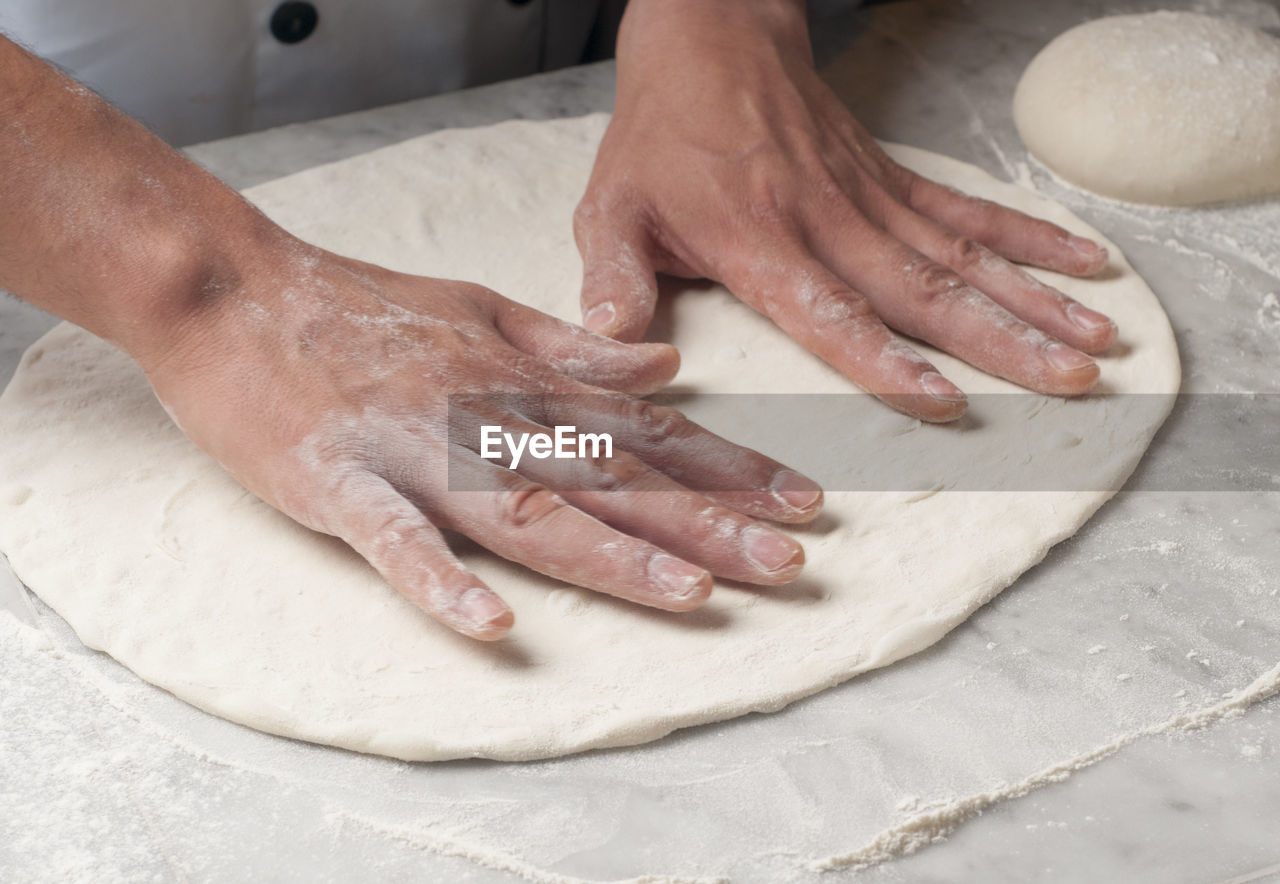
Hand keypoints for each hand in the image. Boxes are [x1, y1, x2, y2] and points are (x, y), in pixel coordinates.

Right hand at [142, 242, 823, 640]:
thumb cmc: (362, 306)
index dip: (728, 466)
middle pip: (610, 476)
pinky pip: (395, 540)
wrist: (233, 291)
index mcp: (520, 379)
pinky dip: (441, 580)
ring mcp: (414, 451)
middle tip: (791, 562)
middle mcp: (485, 416)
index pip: (645, 429)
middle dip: (706, 520)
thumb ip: (573, 351)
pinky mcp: (339, 483)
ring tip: (693, 595)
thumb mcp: (483, 311)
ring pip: (527, 510)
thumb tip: (665, 368)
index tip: (803, 501)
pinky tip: (493, 624)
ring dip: (612, 553)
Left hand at [575, 0, 1116, 421]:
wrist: (710, 37)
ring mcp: (867, 197)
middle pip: (922, 290)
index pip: (827, 310)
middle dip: (1000, 342)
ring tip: (1097, 343)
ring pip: (961, 256)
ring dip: (1031, 300)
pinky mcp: (889, 178)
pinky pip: (967, 209)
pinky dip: (1028, 236)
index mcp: (756, 240)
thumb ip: (614, 278)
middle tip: (1070, 382)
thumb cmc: (658, 137)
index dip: (883, 359)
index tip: (941, 401)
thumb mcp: (611, 208)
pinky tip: (1085, 264)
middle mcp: (824, 221)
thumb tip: (615, 346)